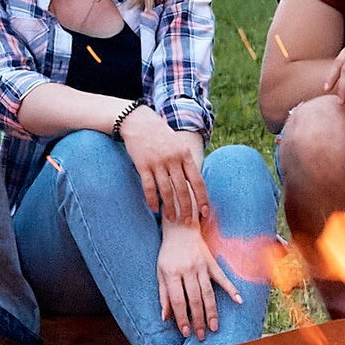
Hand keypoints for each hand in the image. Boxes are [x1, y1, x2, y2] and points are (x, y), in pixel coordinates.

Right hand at [118, 108, 208, 223]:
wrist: (139, 121)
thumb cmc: (161, 135)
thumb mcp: (179, 145)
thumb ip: (186, 162)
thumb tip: (194, 183)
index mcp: (185, 155)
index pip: (197, 181)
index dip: (202, 198)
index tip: (205, 213)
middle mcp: (173, 159)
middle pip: (182, 190)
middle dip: (186, 209)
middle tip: (187, 222)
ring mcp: (158, 162)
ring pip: (166, 191)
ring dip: (170, 208)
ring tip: (172, 219)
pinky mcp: (143, 165)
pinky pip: (149, 186)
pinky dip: (152, 199)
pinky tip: (155, 209)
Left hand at [157, 222, 245, 342]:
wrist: (180, 228)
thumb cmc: (168, 254)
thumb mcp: (160, 272)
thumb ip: (163, 295)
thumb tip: (165, 317)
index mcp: (172, 274)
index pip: (178, 301)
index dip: (182, 318)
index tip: (185, 332)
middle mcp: (187, 270)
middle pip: (195, 300)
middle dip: (198, 320)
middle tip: (202, 335)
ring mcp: (201, 266)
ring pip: (208, 293)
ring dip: (212, 312)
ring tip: (214, 327)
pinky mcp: (211, 262)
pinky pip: (222, 277)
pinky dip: (231, 289)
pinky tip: (239, 300)